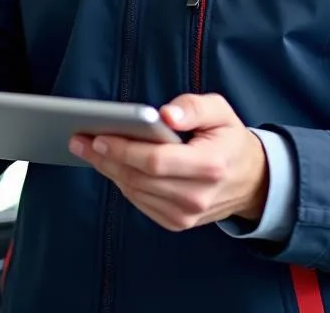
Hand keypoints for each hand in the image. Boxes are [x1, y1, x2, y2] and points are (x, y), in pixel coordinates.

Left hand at [69, 93, 268, 231]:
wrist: (250, 180)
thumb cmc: (228, 138)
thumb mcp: (220, 110)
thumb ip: (193, 107)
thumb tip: (165, 115)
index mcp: (209, 164)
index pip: (156, 161)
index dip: (125, 149)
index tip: (99, 136)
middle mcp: (197, 195)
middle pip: (139, 178)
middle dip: (105, 158)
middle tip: (79, 139)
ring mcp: (186, 214)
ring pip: (135, 191)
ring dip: (108, 170)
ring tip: (87, 149)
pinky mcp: (177, 222)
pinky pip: (140, 202)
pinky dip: (122, 182)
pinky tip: (109, 164)